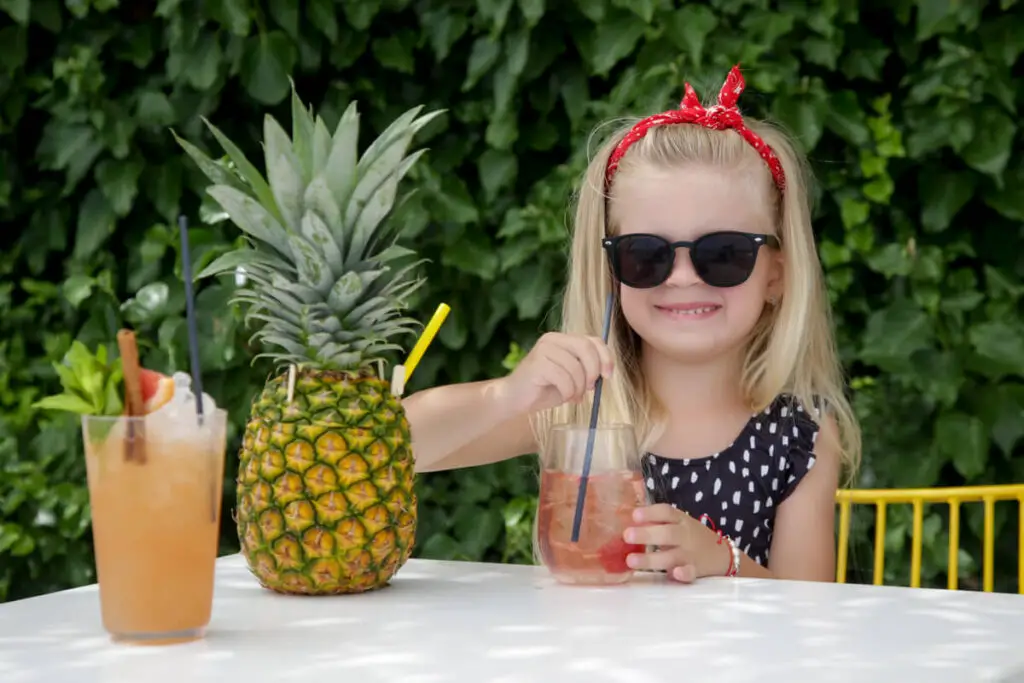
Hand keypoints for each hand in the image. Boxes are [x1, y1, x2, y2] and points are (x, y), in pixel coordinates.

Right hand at [499, 332, 613, 414]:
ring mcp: (543, 349)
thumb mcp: (571, 377)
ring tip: (573, 397)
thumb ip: (586, 369)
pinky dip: (568, 392)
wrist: (514, 399)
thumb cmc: (544, 388)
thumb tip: (606, 371)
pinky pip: (564, 378)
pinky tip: (564, 397)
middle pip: (586, 348)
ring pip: (575, 367)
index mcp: (563, 339)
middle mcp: (553, 339)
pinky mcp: (537, 363)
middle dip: (593, 372)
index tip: (608, 376)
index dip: (606, 357)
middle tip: (589, 389)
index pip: (593, 340)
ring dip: (579, 387)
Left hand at [622, 504, 731, 582]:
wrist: (722, 555)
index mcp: (680, 520)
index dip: (650, 512)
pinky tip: (675, 574)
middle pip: (667, 533)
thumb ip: (656, 521)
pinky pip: (690, 573)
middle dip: (646, 534)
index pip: (666, 512)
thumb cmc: (691, 537)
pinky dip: (683, 574)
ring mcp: (690, 554)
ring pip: (671, 556)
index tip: (634, 515)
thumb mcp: (678, 523)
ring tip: (631, 560)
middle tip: (627, 535)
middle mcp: (685, 535)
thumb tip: (623, 518)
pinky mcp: (695, 571)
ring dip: (651, 559)